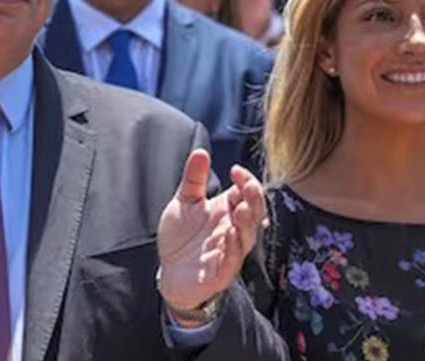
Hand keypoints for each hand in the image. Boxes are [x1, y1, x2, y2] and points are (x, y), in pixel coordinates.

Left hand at [157, 149, 266, 321]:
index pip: (247, 193)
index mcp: (228, 210)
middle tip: (246, 187)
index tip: (235, 170)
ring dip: (246, 224)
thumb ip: (194, 179)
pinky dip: (231, 249)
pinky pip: (230, 262)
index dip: (246, 181)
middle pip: (254, 214)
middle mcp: (234, 230)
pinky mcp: (220, 273)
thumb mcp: (184, 202)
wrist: (169, 272)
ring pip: (247, 238)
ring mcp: (229, 252)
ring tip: (241, 211)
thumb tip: (201, 151)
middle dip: (254, 200)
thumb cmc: (181, 236)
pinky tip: (229, 235)